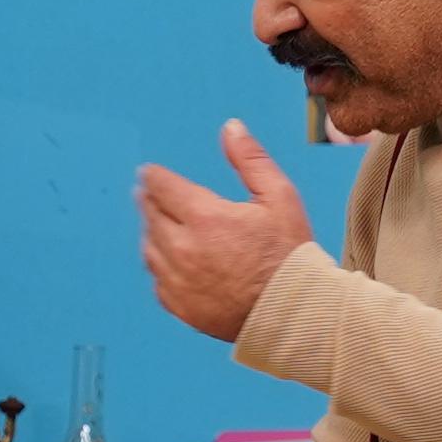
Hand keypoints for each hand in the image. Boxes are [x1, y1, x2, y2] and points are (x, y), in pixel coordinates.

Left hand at [138, 120, 311, 340]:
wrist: (293, 314)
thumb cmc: (289, 255)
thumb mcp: (279, 197)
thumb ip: (250, 159)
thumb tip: (231, 127)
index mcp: (204, 217)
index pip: (161, 186)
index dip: (153, 176)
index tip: (149, 172)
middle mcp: (183, 248)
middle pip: (150, 215)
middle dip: (149, 199)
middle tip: (148, 193)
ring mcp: (178, 280)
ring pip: (149, 247)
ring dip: (151, 231)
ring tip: (158, 223)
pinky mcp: (179, 306)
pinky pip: (157, 279)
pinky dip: (160, 265)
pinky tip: (169, 259)